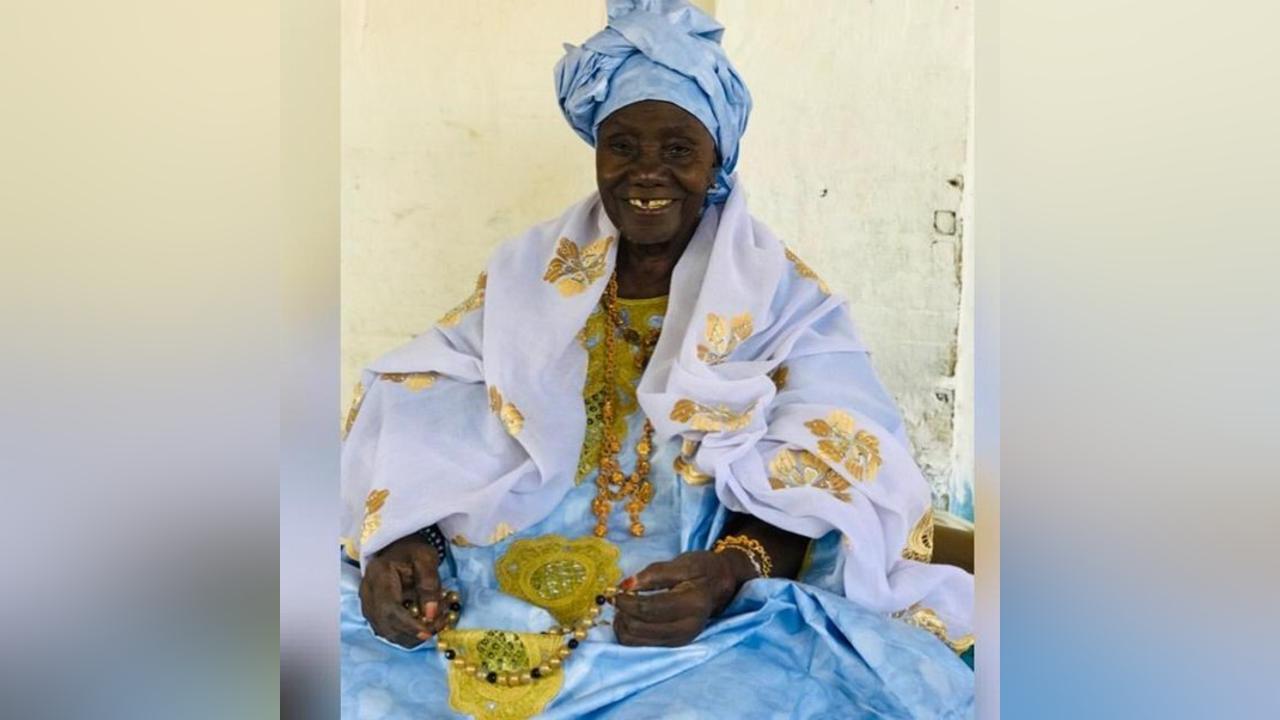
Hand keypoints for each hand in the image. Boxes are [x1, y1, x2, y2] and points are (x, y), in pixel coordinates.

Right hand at [358, 533, 446, 647]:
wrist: (397, 547)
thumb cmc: (412, 551)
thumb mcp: (426, 559)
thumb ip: (429, 584)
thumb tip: (431, 614)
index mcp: (378, 575)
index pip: (389, 608)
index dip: (408, 624)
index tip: (428, 631)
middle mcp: (367, 592)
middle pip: (385, 624)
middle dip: (413, 632)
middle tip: (438, 626)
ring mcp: (367, 604)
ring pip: (385, 631)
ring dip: (411, 636)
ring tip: (434, 625)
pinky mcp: (373, 612)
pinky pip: (387, 630)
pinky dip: (406, 634)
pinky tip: (423, 626)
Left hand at [612, 549, 756, 646]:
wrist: (722, 584)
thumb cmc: (702, 569)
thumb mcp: (682, 563)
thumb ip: (653, 574)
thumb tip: (625, 585)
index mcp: (692, 603)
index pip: (649, 609)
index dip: (626, 601)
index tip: (615, 591)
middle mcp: (688, 627)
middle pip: (640, 628)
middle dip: (623, 613)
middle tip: (619, 598)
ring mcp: (682, 639)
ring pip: (637, 642)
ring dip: (623, 625)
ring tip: (624, 608)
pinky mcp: (676, 645)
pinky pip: (642, 645)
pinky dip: (630, 633)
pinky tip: (631, 617)